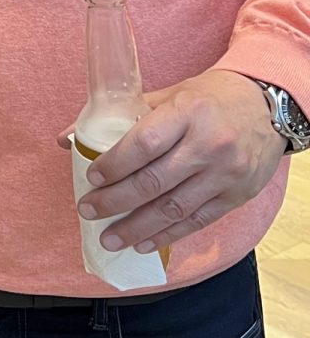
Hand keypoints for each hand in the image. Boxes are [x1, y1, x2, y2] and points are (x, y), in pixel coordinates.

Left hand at [75, 69, 286, 252]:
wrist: (269, 104)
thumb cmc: (211, 97)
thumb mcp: (169, 94)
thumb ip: (123, 114)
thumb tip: (68, 136)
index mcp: (187, 112)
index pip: (144, 144)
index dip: (114, 165)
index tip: (91, 178)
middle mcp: (208, 144)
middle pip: (154, 182)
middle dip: (115, 201)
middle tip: (89, 211)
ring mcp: (225, 173)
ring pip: (174, 209)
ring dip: (137, 228)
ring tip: (110, 238)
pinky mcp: (237, 195)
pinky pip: (197, 221)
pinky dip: (168, 235)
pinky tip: (144, 242)